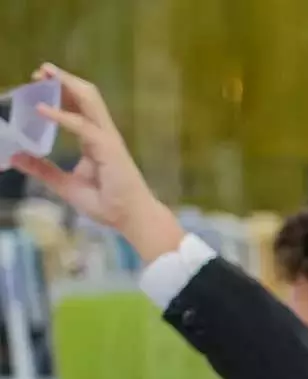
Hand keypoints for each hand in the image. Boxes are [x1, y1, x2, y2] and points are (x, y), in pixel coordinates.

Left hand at [6, 64, 183, 262]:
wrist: (131, 219)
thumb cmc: (107, 203)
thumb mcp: (65, 185)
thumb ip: (42, 169)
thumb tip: (15, 157)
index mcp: (94, 139)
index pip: (79, 106)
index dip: (61, 90)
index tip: (38, 81)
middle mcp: (103, 134)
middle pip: (86, 95)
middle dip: (63, 79)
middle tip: (40, 70)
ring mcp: (108, 139)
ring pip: (89, 100)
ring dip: (66, 84)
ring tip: (43, 74)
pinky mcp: (109, 148)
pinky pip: (82, 126)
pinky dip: (61, 115)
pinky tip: (41, 109)